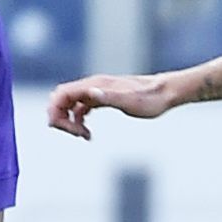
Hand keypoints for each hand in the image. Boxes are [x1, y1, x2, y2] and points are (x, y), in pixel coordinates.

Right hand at [46, 71, 193, 139]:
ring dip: (69, 121)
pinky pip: (81, 107)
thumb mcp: (130, 102)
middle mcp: (93, 86)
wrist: (166, 92)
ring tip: (84, 136)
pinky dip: (78, 120)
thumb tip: (90, 93)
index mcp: (95, 86)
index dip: (55, 110)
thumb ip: (109, 97)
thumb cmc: (150, 99)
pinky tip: (88, 134)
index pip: (61, 94)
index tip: (64, 129)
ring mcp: (97, 91)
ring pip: (70, 103)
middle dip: (61, 118)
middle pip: (61, 98)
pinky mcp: (103, 98)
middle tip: (77, 135)